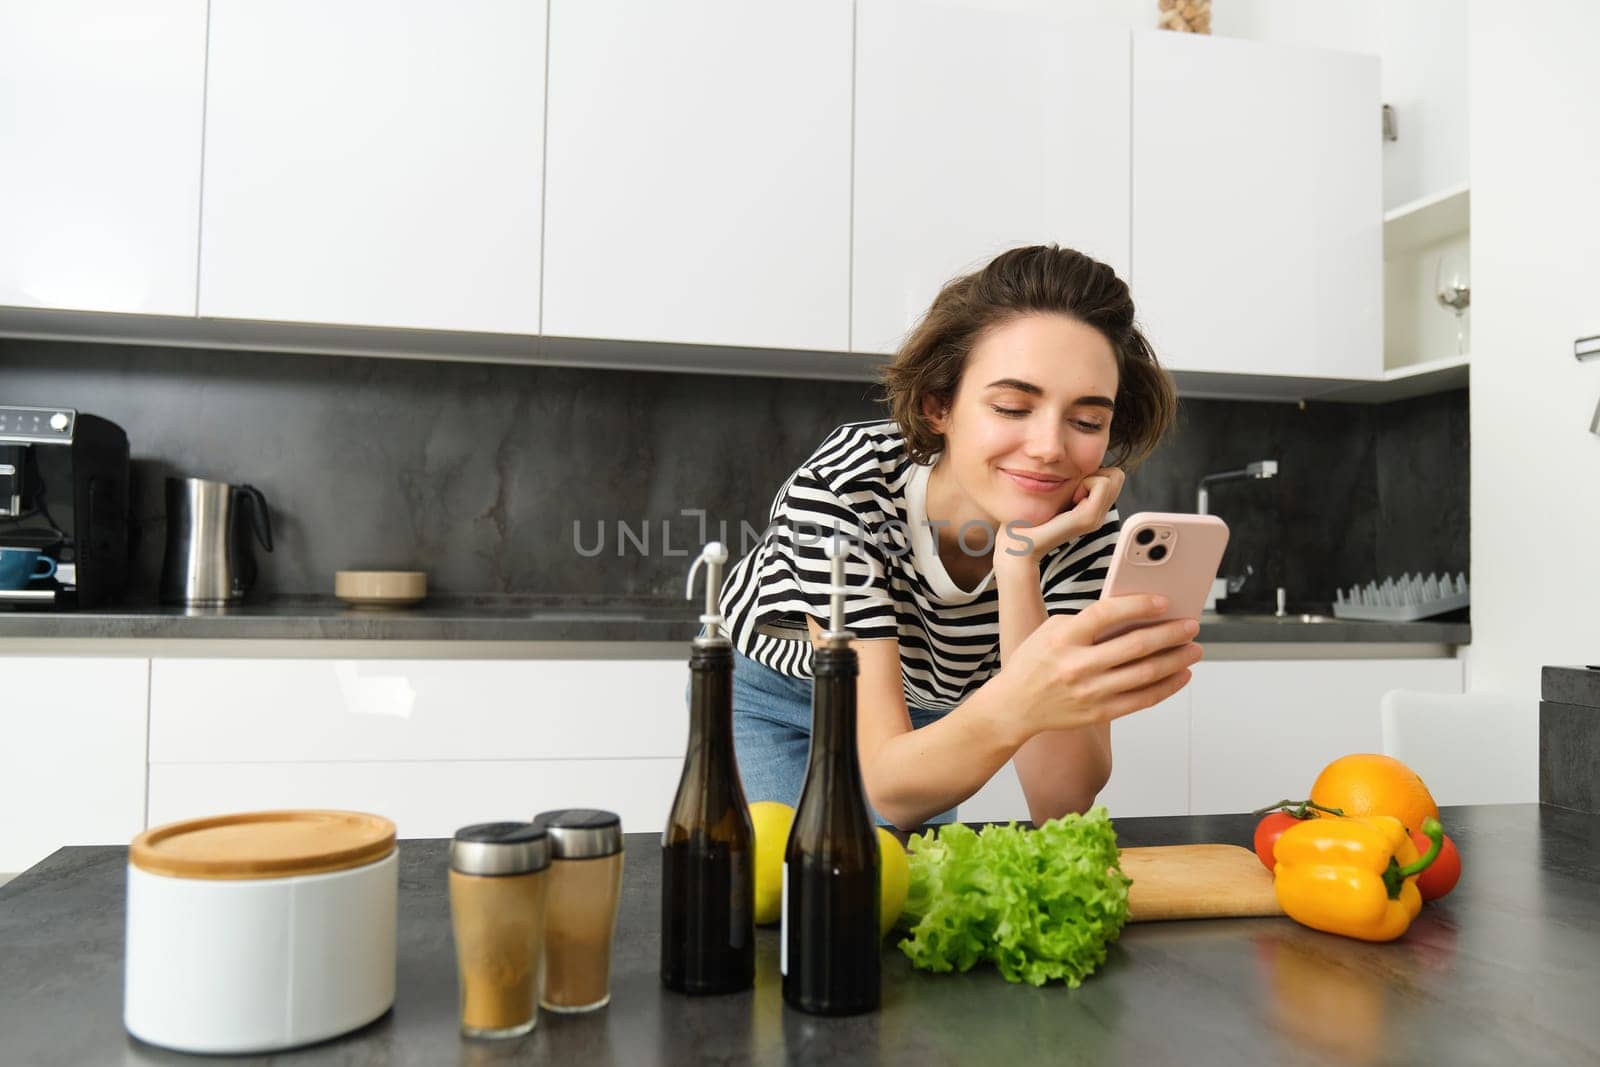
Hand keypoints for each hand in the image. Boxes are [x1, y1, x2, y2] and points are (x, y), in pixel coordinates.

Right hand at [996, 594, 1202, 737]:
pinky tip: (1181, 675)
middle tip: (1192, 625)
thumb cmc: (1035, 661)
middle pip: (1135, 646)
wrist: (1014, 705)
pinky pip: (1142, 700)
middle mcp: (1076, 665)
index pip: (1106, 614)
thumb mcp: (1051, 630)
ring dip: (1176, 660)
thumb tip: (1135, 615)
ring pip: (1145, 674)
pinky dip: (1167, 686)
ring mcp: (1089, 692)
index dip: (1138, 605)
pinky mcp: (1098, 712)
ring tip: (1194, 649)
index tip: (1163, 601)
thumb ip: (1087, 621)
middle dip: (1171, 634)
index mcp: (1062, 637)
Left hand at [997, 467, 1124, 565]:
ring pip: (1112, 477)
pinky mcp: (1089, 518)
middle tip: (1072, 490)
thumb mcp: (1058, 492)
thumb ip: (1073, 481)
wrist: (1019, 539)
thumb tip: (1081, 462)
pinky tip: (1070, 497)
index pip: (1113, 476)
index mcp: (1092, 509)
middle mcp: (1099, 515)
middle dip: (1095, 473)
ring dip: (1089, 478)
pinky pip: (1102, 483)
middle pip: (1116, 475)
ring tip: (1070, 495)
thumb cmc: (1032, 514)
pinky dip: (1086, 482)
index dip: (1094, 473)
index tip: (1071, 487)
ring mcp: (1096, 518)